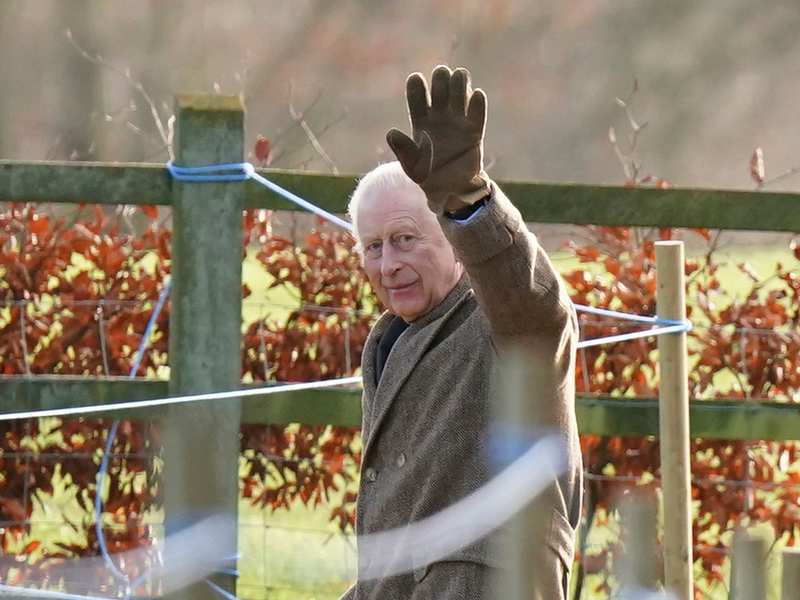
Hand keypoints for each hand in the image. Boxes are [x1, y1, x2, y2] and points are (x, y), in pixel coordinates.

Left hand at [386, 65, 489, 214]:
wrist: (449, 189)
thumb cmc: (426, 175)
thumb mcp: (411, 165)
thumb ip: (402, 149)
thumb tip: (392, 132)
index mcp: (421, 120)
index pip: (417, 95)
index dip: (416, 86)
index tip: (416, 79)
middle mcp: (440, 115)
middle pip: (441, 87)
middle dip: (441, 79)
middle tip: (441, 79)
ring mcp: (458, 121)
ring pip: (460, 92)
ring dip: (460, 84)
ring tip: (459, 81)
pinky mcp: (474, 131)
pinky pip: (478, 113)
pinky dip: (478, 103)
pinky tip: (477, 95)